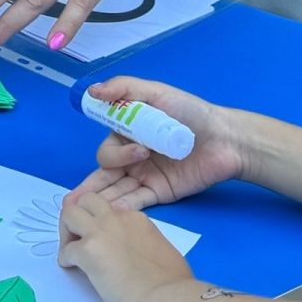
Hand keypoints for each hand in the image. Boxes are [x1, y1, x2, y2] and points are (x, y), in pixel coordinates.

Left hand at [56, 189, 193, 301]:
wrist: (169, 299)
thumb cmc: (174, 285)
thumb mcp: (162, 251)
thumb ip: (146, 244)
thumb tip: (138, 255)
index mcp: (137, 219)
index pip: (109, 209)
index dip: (101, 223)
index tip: (102, 239)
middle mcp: (117, 219)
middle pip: (85, 201)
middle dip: (78, 216)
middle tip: (79, 238)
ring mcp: (100, 233)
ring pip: (68, 214)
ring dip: (66, 231)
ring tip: (71, 251)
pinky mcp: (88, 252)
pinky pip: (65, 249)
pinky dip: (65, 258)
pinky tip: (72, 269)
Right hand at [70, 76, 246, 210]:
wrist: (226, 139)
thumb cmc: (191, 112)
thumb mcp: (156, 92)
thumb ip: (123, 88)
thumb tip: (92, 90)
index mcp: (127, 133)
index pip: (107, 147)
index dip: (108, 153)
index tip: (134, 149)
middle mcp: (131, 157)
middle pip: (105, 173)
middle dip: (89, 187)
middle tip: (75, 200)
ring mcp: (144, 176)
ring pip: (116, 189)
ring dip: (100, 200)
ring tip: (83, 211)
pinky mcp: (159, 192)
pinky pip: (137, 200)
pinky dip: (124, 206)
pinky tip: (112, 213)